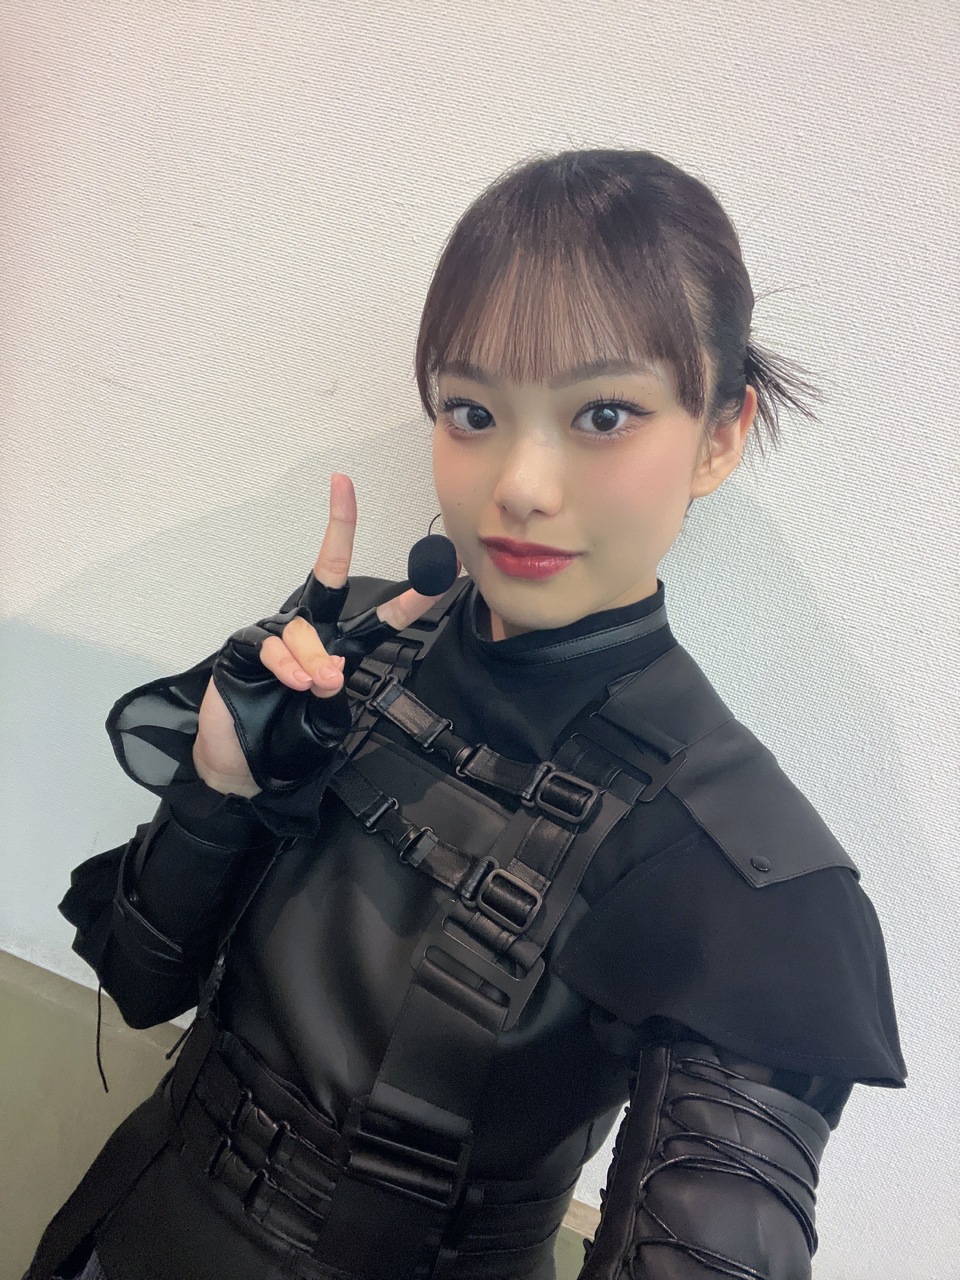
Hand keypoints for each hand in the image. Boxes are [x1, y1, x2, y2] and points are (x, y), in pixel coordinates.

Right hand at [193, 473, 452, 795]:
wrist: (242, 763)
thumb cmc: (287, 737)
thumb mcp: (325, 720)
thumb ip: (332, 693)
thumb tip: (329, 669)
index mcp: (338, 646)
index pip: (381, 617)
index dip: (413, 596)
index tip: (446, 566)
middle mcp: (309, 631)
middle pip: (328, 571)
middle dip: (339, 526)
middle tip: (344, 487)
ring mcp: (277, 635)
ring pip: (305, 630)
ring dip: (313, 660)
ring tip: (315, 687)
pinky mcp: (247, 645)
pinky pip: (274, 645)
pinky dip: (287, 665)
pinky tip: (294, 683)